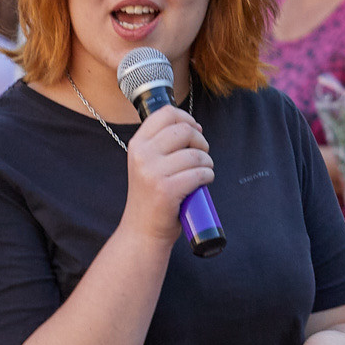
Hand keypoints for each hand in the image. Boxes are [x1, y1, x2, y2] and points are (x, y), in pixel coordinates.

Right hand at [117, 104, 213, 246]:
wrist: (142, 231)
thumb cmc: (151, 196)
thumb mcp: (146, 163)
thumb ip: (161, 143)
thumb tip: (191, 125)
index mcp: (137, 144)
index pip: (166, 113)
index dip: (187, 118)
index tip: (194, 130)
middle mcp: (142, 155)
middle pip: (185, 130)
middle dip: (201, 141)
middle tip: (201, 156)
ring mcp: (153, 173)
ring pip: (196, 154)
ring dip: (207, 163)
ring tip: (201, 173)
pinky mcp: (167, 190)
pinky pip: (200, 173)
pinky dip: (207, 177)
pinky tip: (202, 183)